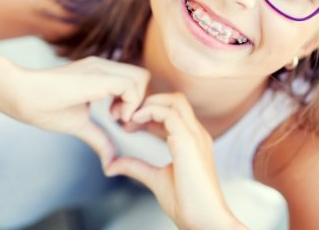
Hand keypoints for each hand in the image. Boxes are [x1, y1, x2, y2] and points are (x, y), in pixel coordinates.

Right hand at [3, 56, 149, 168]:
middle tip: (122, 122)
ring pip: (141, 77)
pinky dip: (130, 104)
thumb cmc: (43, 106)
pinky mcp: (99, 76)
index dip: (134, 103)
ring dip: (136, 102)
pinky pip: (132, 85)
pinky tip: (113, 117)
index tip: (120, 123)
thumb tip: (110, 163)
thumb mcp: (80, 125)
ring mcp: (102, 68)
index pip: (134, 81)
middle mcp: (104, 67)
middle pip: (143, 77)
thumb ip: (99, 138)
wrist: (21, 95)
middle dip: (141, 102)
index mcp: (100, 75)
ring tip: (116, 119)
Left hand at [105, 93, 245, 229]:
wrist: (205, 221)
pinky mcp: (189, 142)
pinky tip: (135, 122)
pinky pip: (169, 114)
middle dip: (149, 101)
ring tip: (128, 117)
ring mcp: (195, 136)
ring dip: (148, 104)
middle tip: (125, 115)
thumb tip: (113, 164)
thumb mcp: (156, 179)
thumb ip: (137, 167)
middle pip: (176, 99)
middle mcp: (197, 133)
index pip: (174, 111)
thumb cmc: (188, 204)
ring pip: (174, 100)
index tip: (129, 123)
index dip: (150, 111)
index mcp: (193, 140)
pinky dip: (150, 112)